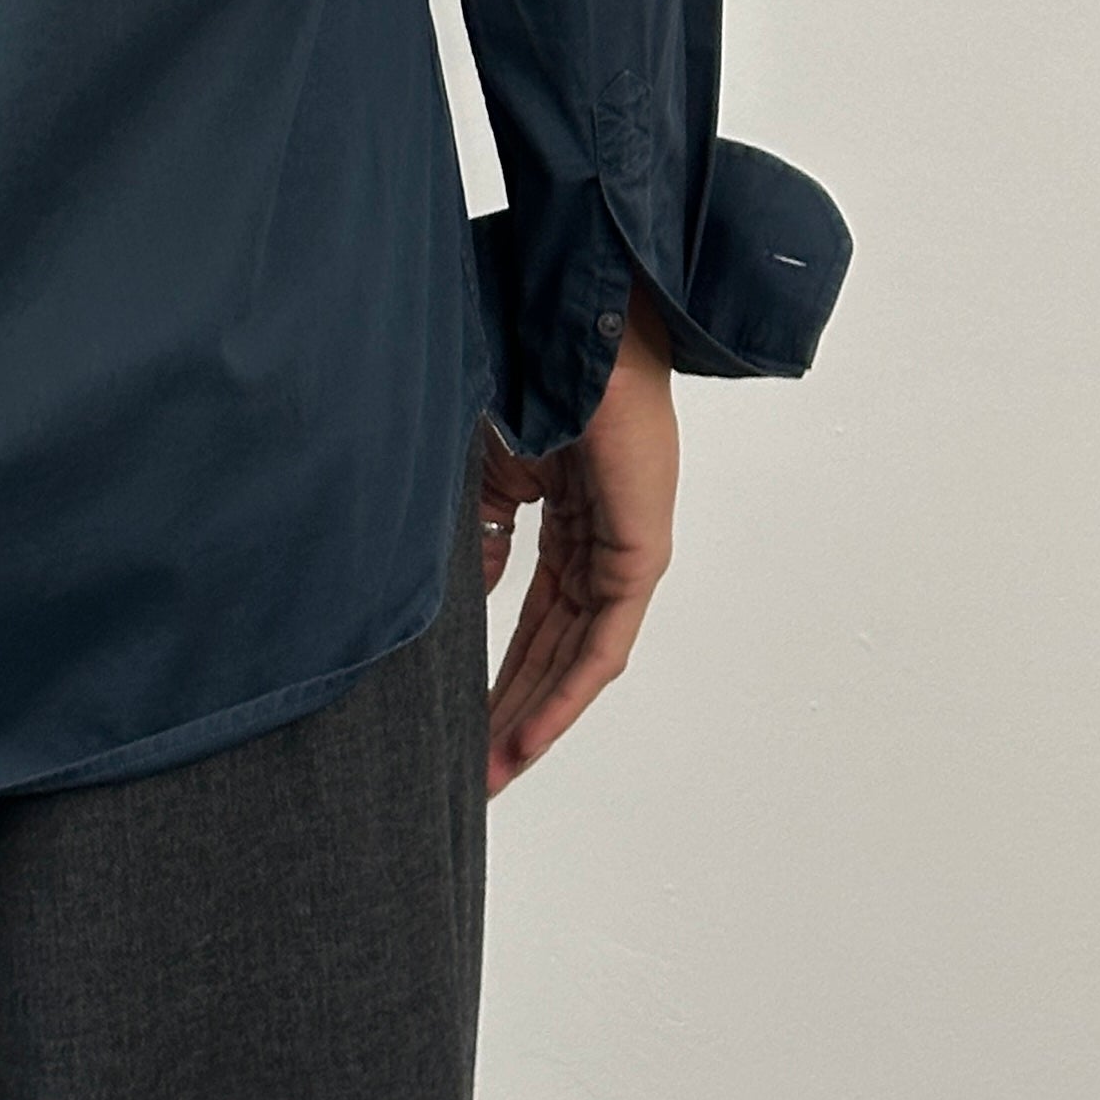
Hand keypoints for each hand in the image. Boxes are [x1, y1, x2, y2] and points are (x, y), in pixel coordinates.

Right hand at [476, 286, 676, 795]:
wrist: (571, 331)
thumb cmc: (527, 376)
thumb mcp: (490, 471)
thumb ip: (484, 533)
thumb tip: (476, 590)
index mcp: (566, 520)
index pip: (534, 615)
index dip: (499, 670)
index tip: (462, 718)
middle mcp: (599, 544)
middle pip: (553, 648)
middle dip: (513, 709)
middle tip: (476, 768)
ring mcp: (622, 553)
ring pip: (576, 658)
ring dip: (536, 715)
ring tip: (495, 768)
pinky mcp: (637, 556)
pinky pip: (601, 644)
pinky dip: (565, 692)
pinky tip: (531, 733)